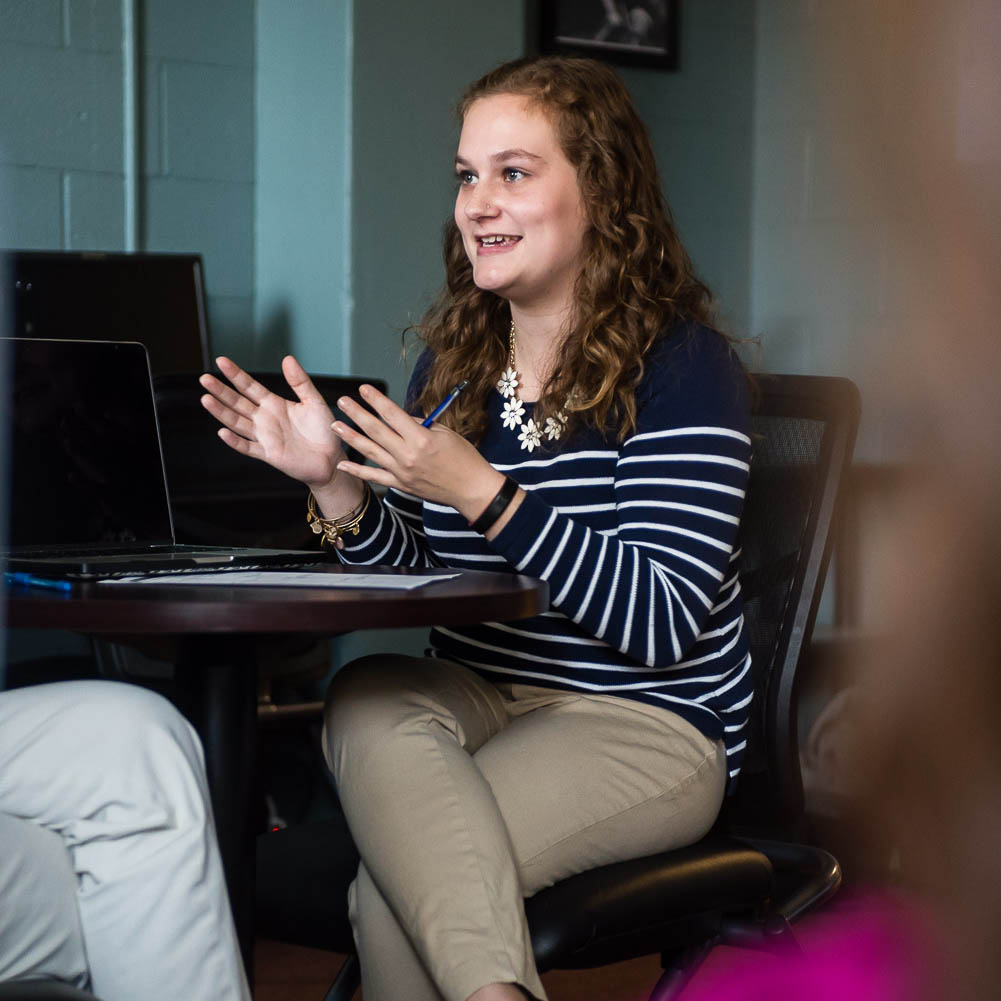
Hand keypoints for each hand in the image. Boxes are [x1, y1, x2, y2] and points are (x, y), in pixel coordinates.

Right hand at [199, 355, 344, 490]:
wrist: (331, 458)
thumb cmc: (323, 430)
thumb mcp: (314, 401)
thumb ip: (300, 382)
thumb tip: (287, 358)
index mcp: (274, 404)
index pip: (249, 387)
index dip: (235, 374)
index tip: (221, 360)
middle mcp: (264, 419)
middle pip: (237, 402)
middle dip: (221, 390)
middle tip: (204, 378)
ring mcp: (264, 436)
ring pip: (237, 422)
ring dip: (221, 412)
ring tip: (206, 399)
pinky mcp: (268, 454)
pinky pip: (248, 447)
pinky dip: (235, 441)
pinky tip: (223, 432)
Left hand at [332, 384, 506, 521]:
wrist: (472, 490)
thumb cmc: (464, 458)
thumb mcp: (445, 434)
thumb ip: (419, 425)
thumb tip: (399, 418)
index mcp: (421, 438)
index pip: (392, 414)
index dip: (376, 399)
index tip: (363, 389)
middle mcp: (408, 455)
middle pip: (376, 430)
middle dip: (357, 413)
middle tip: (342, 401)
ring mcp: (402, 472)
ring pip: (371, 452)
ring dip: (351, 437)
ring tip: (336, 425)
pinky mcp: (401, 485)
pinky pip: (375, 477)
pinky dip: (358, 472)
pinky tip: (343, 465)